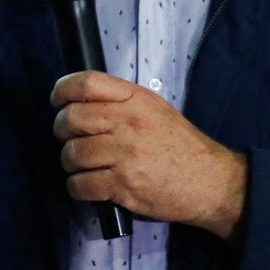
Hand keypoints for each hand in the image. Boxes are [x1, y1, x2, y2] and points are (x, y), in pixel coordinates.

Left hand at [50, 70, 247, 239]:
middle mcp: (128, 123)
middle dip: (63, 130)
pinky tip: (89, 186)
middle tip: (72, 139)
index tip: (57, 101)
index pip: (86, 83)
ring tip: (85, 165)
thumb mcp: (155, 109)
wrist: (211, 182)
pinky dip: (77, 187)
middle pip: (71, 118)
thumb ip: (121, 102)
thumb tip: (80, 101)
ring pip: (71, 154)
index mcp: (136, 100)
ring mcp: (125, 155)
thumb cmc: (181, 146)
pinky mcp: (123, 186)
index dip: (62, 90)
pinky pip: (80, 184)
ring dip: (71, 163)